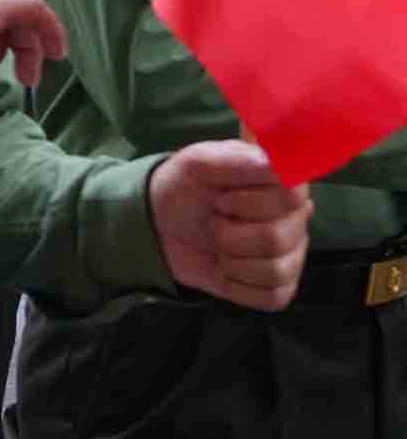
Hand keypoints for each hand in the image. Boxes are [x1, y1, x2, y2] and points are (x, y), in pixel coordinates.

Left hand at [149, 140, 311, 311]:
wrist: (161, 225)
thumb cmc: (185, 187)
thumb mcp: (197, 163)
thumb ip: (233, 159)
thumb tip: (273, 164)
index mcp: (282, 183)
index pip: (292, 195)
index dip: (251, 202)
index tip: (221, 199)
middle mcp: (295, 219)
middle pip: (279, 237)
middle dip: (230, 233)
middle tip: (213, 221)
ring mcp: (291, 254)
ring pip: (276, 270)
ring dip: (231, 260)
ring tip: (217, 244)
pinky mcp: (279, 286)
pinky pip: (271, 297)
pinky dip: (237, 286)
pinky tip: (225, 269)